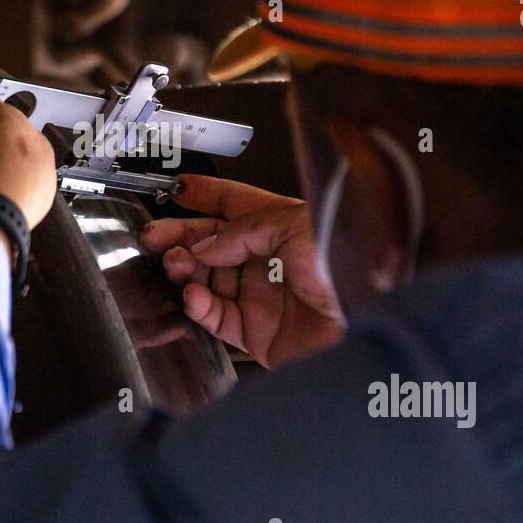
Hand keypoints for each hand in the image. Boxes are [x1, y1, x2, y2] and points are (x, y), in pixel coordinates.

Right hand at [139, 174, 342, 367]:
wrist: (367, 320)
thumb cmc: (347, 267)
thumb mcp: (293, 225)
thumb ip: (241, 231)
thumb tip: (203, 245)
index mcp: (281, 226)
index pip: (235, 204)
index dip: (206, 195)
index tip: (177, 189)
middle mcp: (269, 261)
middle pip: (212, 243)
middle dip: (181, 236)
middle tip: (155, 235)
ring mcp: (260, 297)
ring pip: (207, 279)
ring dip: (184, 270)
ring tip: (174, 263)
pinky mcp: (256, 333)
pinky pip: (215, 317)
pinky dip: (198, 306)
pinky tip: (192, 294)